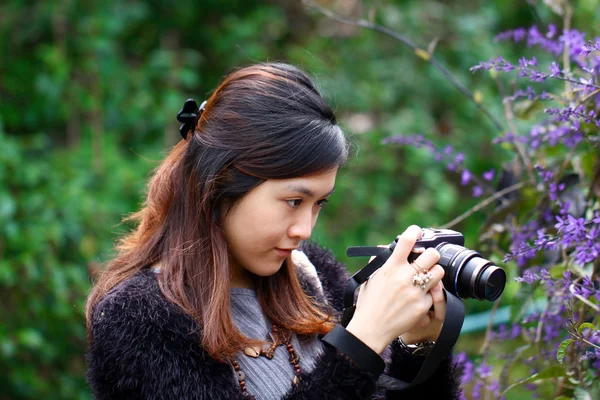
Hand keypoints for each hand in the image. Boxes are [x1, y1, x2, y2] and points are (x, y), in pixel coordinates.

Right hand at [346, 225, 444, 353]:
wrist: (372, 329)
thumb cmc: (368, 303)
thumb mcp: (370, 278)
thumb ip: (380, 261)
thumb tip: (385, 248)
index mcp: (391, 267)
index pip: (407, 241)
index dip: (414, 231)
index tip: (416, 231)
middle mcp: (405, 277)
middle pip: (432, 254)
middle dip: (430, 255)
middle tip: (426, 259)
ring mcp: (416, 292)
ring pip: (438, 272)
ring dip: (433, 272)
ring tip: (425, 277)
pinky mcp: (423, 305)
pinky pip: (433, 294)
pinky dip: (427, 294)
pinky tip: (417, 298)